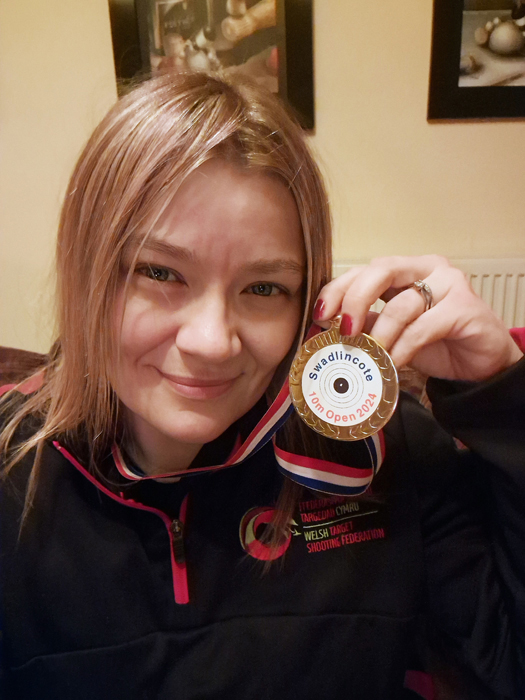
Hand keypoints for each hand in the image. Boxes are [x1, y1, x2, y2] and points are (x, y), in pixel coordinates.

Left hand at [314, 255, 522, 381]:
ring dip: (381, 334)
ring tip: (371, 357)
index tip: (319, 315)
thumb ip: (366, 324)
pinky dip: (403, 347)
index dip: (338, 290)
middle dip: (354, 300)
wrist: (480, 365)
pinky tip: (394, 362)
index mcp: (405, 270)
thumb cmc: (436, 345)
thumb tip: (326, 328)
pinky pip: (423, 326)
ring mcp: (449, 284)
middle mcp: (426, 268)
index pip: (364, 270)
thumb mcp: (392, 334)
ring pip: (402, 302)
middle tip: (343, 330)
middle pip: (381, 270)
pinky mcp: (465, 307)